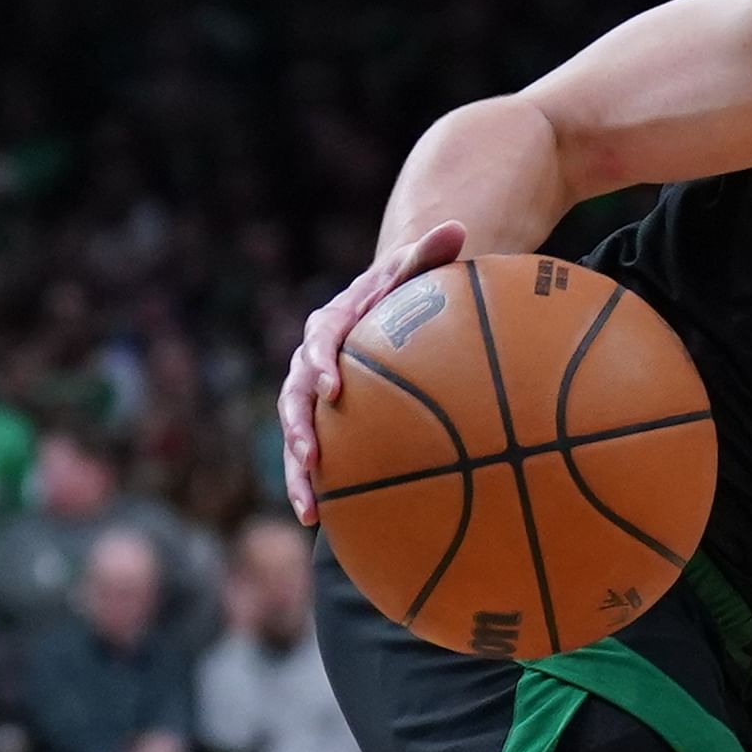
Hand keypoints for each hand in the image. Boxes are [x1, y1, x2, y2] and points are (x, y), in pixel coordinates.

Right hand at [280, 219, 472, 521]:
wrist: (383, 312)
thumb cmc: (405, 291)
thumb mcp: (417, 269)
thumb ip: (431, 252)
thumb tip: (457, 227)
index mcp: (331, 323)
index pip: (319, 341)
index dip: (320, 363)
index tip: (333, 387)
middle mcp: (310, 360)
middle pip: (294, 396)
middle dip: (298, 429)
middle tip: (310, 457)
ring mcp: (310, 395)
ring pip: (294, 434)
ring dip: (296, 471)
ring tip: (308, 508)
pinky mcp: (319, 423)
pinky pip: (308, 457)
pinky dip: (309, 487)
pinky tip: (319, 524)